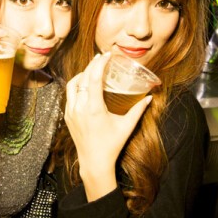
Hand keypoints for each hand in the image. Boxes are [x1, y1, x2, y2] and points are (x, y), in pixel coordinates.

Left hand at [65, 53, 151, 191]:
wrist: (94, 162)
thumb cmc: (111, 145)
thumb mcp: (126, 126)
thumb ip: (138, 110)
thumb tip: (149, 97)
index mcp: (93, 108)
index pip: (93, 78)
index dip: (99, 64)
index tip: (107, 55)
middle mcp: (79, 108)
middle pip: (83, 78)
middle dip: (92, 65)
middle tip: (102, 57)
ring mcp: (71, 112)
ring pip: (73, 85)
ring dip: (83, 74)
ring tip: (93, 69)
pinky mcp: (68, 116)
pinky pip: (70, 95)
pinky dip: (77, 85)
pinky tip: (86, 84)